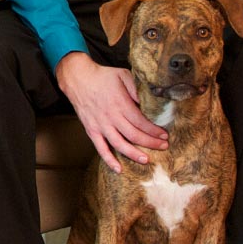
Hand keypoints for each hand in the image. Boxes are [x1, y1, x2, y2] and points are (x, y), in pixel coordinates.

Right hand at [55, 51, 167, 172]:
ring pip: (119, 144)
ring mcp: (100, 125)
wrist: (78, 78)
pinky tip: (118, 169)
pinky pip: (100, 148)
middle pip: (134, 135)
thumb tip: (147, 102)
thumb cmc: (102, 76)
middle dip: (151, 143)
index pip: (141, 122)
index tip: (164, 135)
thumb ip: (136, 88)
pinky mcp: (91, 130)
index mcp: (120, 103)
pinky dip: (109, 160)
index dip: (154, 131)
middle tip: (163, 147)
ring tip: (146, 160)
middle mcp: (111, 117)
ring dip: (134, 154)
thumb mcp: (123, 75)